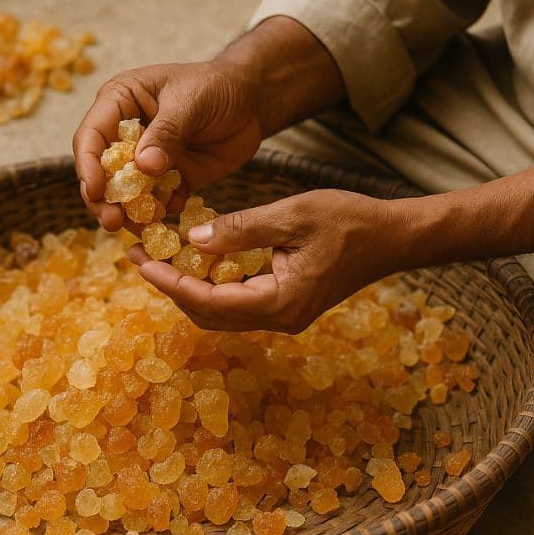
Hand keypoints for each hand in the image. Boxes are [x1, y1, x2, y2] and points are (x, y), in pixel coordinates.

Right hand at [73, 60, 263, 230]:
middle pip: (102, 172)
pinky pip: (158, 204)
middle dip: (105, 199)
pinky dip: (161, 215)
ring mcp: (148, 160)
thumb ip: (167, 132)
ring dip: (130, 213)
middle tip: (112, 222)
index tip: (95, 191)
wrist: (251, 101)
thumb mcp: (189, 101)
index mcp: (119, 103)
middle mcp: (127, 134)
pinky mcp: (170, 181)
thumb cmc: (215, 87)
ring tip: (140, 229)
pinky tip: (171, 215)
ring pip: (128, 194)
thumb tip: (143, 165)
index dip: (88, 166)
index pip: (91, 137)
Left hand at [126, 189, 399, 332]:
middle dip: (171, 287)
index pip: (208, 302)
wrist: (393, 238)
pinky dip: (213, 284)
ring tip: (160, 257)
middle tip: (140, 257)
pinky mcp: (288, 303)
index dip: (169, 283)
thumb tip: (193, 241)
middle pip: (209, 314)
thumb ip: (241, 230)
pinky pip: (239, 301)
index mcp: (280, 302)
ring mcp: (284, 314)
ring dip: (189, 287)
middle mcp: (280, 318)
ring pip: (222, 311)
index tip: (140, 262)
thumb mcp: (292, 215)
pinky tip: (197, 258)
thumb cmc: (350, 221)